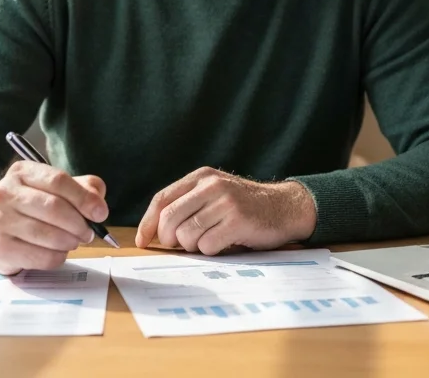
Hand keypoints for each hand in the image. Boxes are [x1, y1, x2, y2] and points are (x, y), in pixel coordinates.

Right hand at [0, 160, 108, 274]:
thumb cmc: (35, 207)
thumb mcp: (59, 189)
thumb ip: (84, 189)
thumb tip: (98, 207)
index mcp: (22, 172)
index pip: (58, 180)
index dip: (84, 198)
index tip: (100, 213)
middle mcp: (6, 193)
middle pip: (54, 208)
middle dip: (79, 224)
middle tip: (88, 233)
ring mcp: (0, 221)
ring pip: (49, 235)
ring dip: (71, 242)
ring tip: (73, 241)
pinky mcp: (1, 248)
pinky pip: (42, 257)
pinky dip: (58, 257)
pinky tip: (57, 251)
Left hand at [134, 167, 316, 254]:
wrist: (285, 207)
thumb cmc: (245, 207)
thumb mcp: (215, 194)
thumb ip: (189, 204)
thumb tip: (155, 232)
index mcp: (201, 177)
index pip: (162, 199)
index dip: (148, 223)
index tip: (143, 240)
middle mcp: (211, 185)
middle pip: (169, 218)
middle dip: (169, 239)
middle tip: (182, 245)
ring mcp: (225, 202)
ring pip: (186, 234)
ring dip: (194, 246)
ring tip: (211, 240)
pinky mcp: (238, 220)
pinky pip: (207, 245)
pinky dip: (212, 251)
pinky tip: (226, 243)